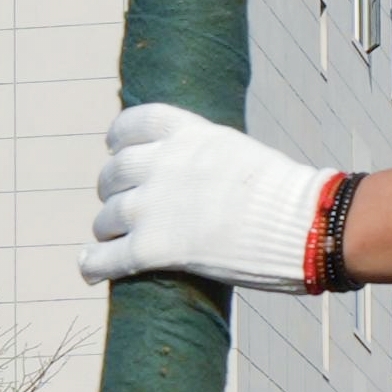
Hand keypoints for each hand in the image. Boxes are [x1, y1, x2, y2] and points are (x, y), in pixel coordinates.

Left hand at [85, 102, 341, 292]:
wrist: (304, 225)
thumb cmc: (290, 198)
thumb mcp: (242, 156)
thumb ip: (211, 160)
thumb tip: (207, 179)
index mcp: (189, 133)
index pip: (134, 123)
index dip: (119, 138)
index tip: (116, 148)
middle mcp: (164, 163)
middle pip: (115, 172)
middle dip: (112, 187)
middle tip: (118, 203)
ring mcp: (154, 205)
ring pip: (107, 215)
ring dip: (106, 227)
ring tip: (109, 238)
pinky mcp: (154, 247)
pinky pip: (108, 257)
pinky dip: (93, 263)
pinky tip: (87, 268)